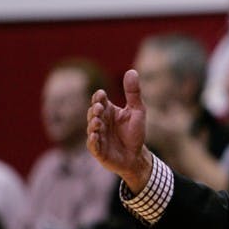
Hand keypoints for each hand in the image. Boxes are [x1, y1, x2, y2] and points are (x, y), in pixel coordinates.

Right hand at [87, 70, 153, 192]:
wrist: (136, 157)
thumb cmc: (135, 133)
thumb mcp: (137, 111)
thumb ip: (133, 93)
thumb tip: (132, 71)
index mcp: (108, 111)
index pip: (99, 100)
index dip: (99, 97)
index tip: (102, 95)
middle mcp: (100, 122)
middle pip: (93, 112)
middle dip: (95, 110)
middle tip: (99, 108)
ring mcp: (98, 136)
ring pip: (91, 128)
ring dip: (93, 124)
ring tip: (97, 121)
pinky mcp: (98, 151)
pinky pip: (93, 145)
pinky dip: (92, 141)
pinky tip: (95, 136)